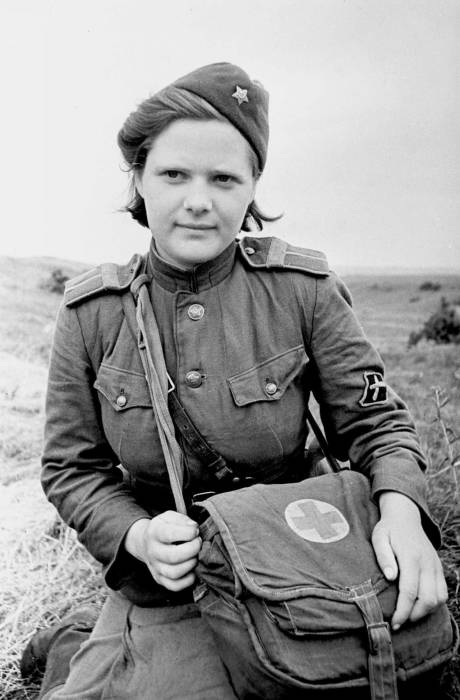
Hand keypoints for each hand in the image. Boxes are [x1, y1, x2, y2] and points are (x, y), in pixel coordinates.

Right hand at [124, 512, 200, 590]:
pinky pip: (175, 586)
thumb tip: (194, 529)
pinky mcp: (160, 579)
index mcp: (154, 532)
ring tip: (195, 556)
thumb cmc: (163, 528)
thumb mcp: (169, 517)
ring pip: (174, 573)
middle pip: (173, 556)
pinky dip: (188, 580)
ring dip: (191, 564)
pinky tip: (192, 569)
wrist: (145, 542)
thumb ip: (182, 520)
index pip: (169, 534)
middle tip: (199, 543)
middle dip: (192, 549)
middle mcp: (152, 551)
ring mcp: (155, 567)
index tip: (196, 530)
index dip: (188, 533)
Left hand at [372, 491, 447, 630]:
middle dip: (413, 615)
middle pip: (427, 599)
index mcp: (411, 557)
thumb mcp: (379, 538)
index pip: (409, 591)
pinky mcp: (439, 568)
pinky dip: (434, 603)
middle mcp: (427, 563)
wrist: (405, 517)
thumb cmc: (388, 529)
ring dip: (424, 611)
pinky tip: (419, 605)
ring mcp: (435, 566)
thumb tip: (390, 577)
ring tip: (408, 614)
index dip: (402, 611)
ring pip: (439, 599)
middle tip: (399, 621)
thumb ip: (383, 556)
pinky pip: (443, 592)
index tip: (393, 622)